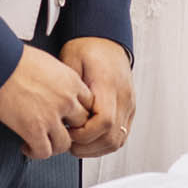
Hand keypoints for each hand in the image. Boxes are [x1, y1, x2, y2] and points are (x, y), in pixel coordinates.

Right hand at [0, 44, 93, 159]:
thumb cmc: (16, 59)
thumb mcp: (49, 63)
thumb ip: (59, 80)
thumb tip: (56, 92)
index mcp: (72, 81)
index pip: (89, 105)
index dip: (77, 113)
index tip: (67, 116)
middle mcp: (66, 100)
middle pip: (81, 125)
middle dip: (69, 130)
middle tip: (55, 131)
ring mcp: (51, 116)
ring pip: (65, 144)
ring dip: (53, 145)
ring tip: (41, 142)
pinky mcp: (34, 129)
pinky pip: (44, 152)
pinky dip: (35, 153)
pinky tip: (26, 146)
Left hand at [60, 37, 133, 158]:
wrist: (106, 39)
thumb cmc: (89, 47)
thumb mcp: (71, 60)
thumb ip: (68, 86)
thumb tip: (57, 111)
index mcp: (108, 84)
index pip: (104, 121)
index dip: (84, 134)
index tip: (68, 132)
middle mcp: (123, 96)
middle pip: (112, 136)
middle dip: (88, 147)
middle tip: (69, 143)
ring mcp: (129, 103)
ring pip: (118, 140)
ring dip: (96, 149)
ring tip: (77, 144)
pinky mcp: (129, 108)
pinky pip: (121, 135)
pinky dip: (105, 143)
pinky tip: (90, 141)